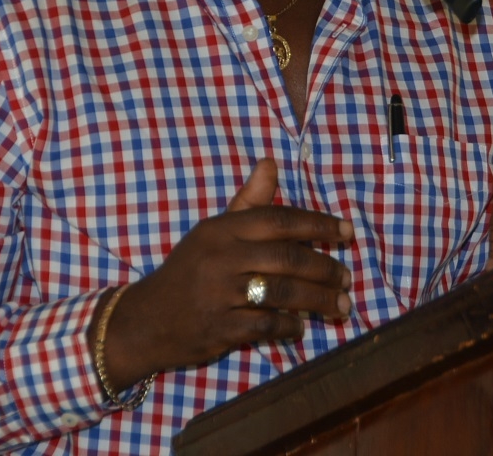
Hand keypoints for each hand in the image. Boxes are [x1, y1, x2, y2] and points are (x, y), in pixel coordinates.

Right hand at [92, 159, 353, 387]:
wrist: (145, 319)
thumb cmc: (190, 270)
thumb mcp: (213, 232)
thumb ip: (248, 202)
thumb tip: (271, 163)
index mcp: (222, 229)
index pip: (280, 219)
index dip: (319, 224)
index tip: (348, 232)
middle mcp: (222, 258)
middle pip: (288, 258)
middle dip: (326, 268)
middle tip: (348, 278)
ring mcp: (220, 295)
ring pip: (283, 293)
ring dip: (319, 300)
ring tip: (341, 306)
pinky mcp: (219, 328)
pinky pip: (267, 326)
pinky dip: (289, 327)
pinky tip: (301, 327)